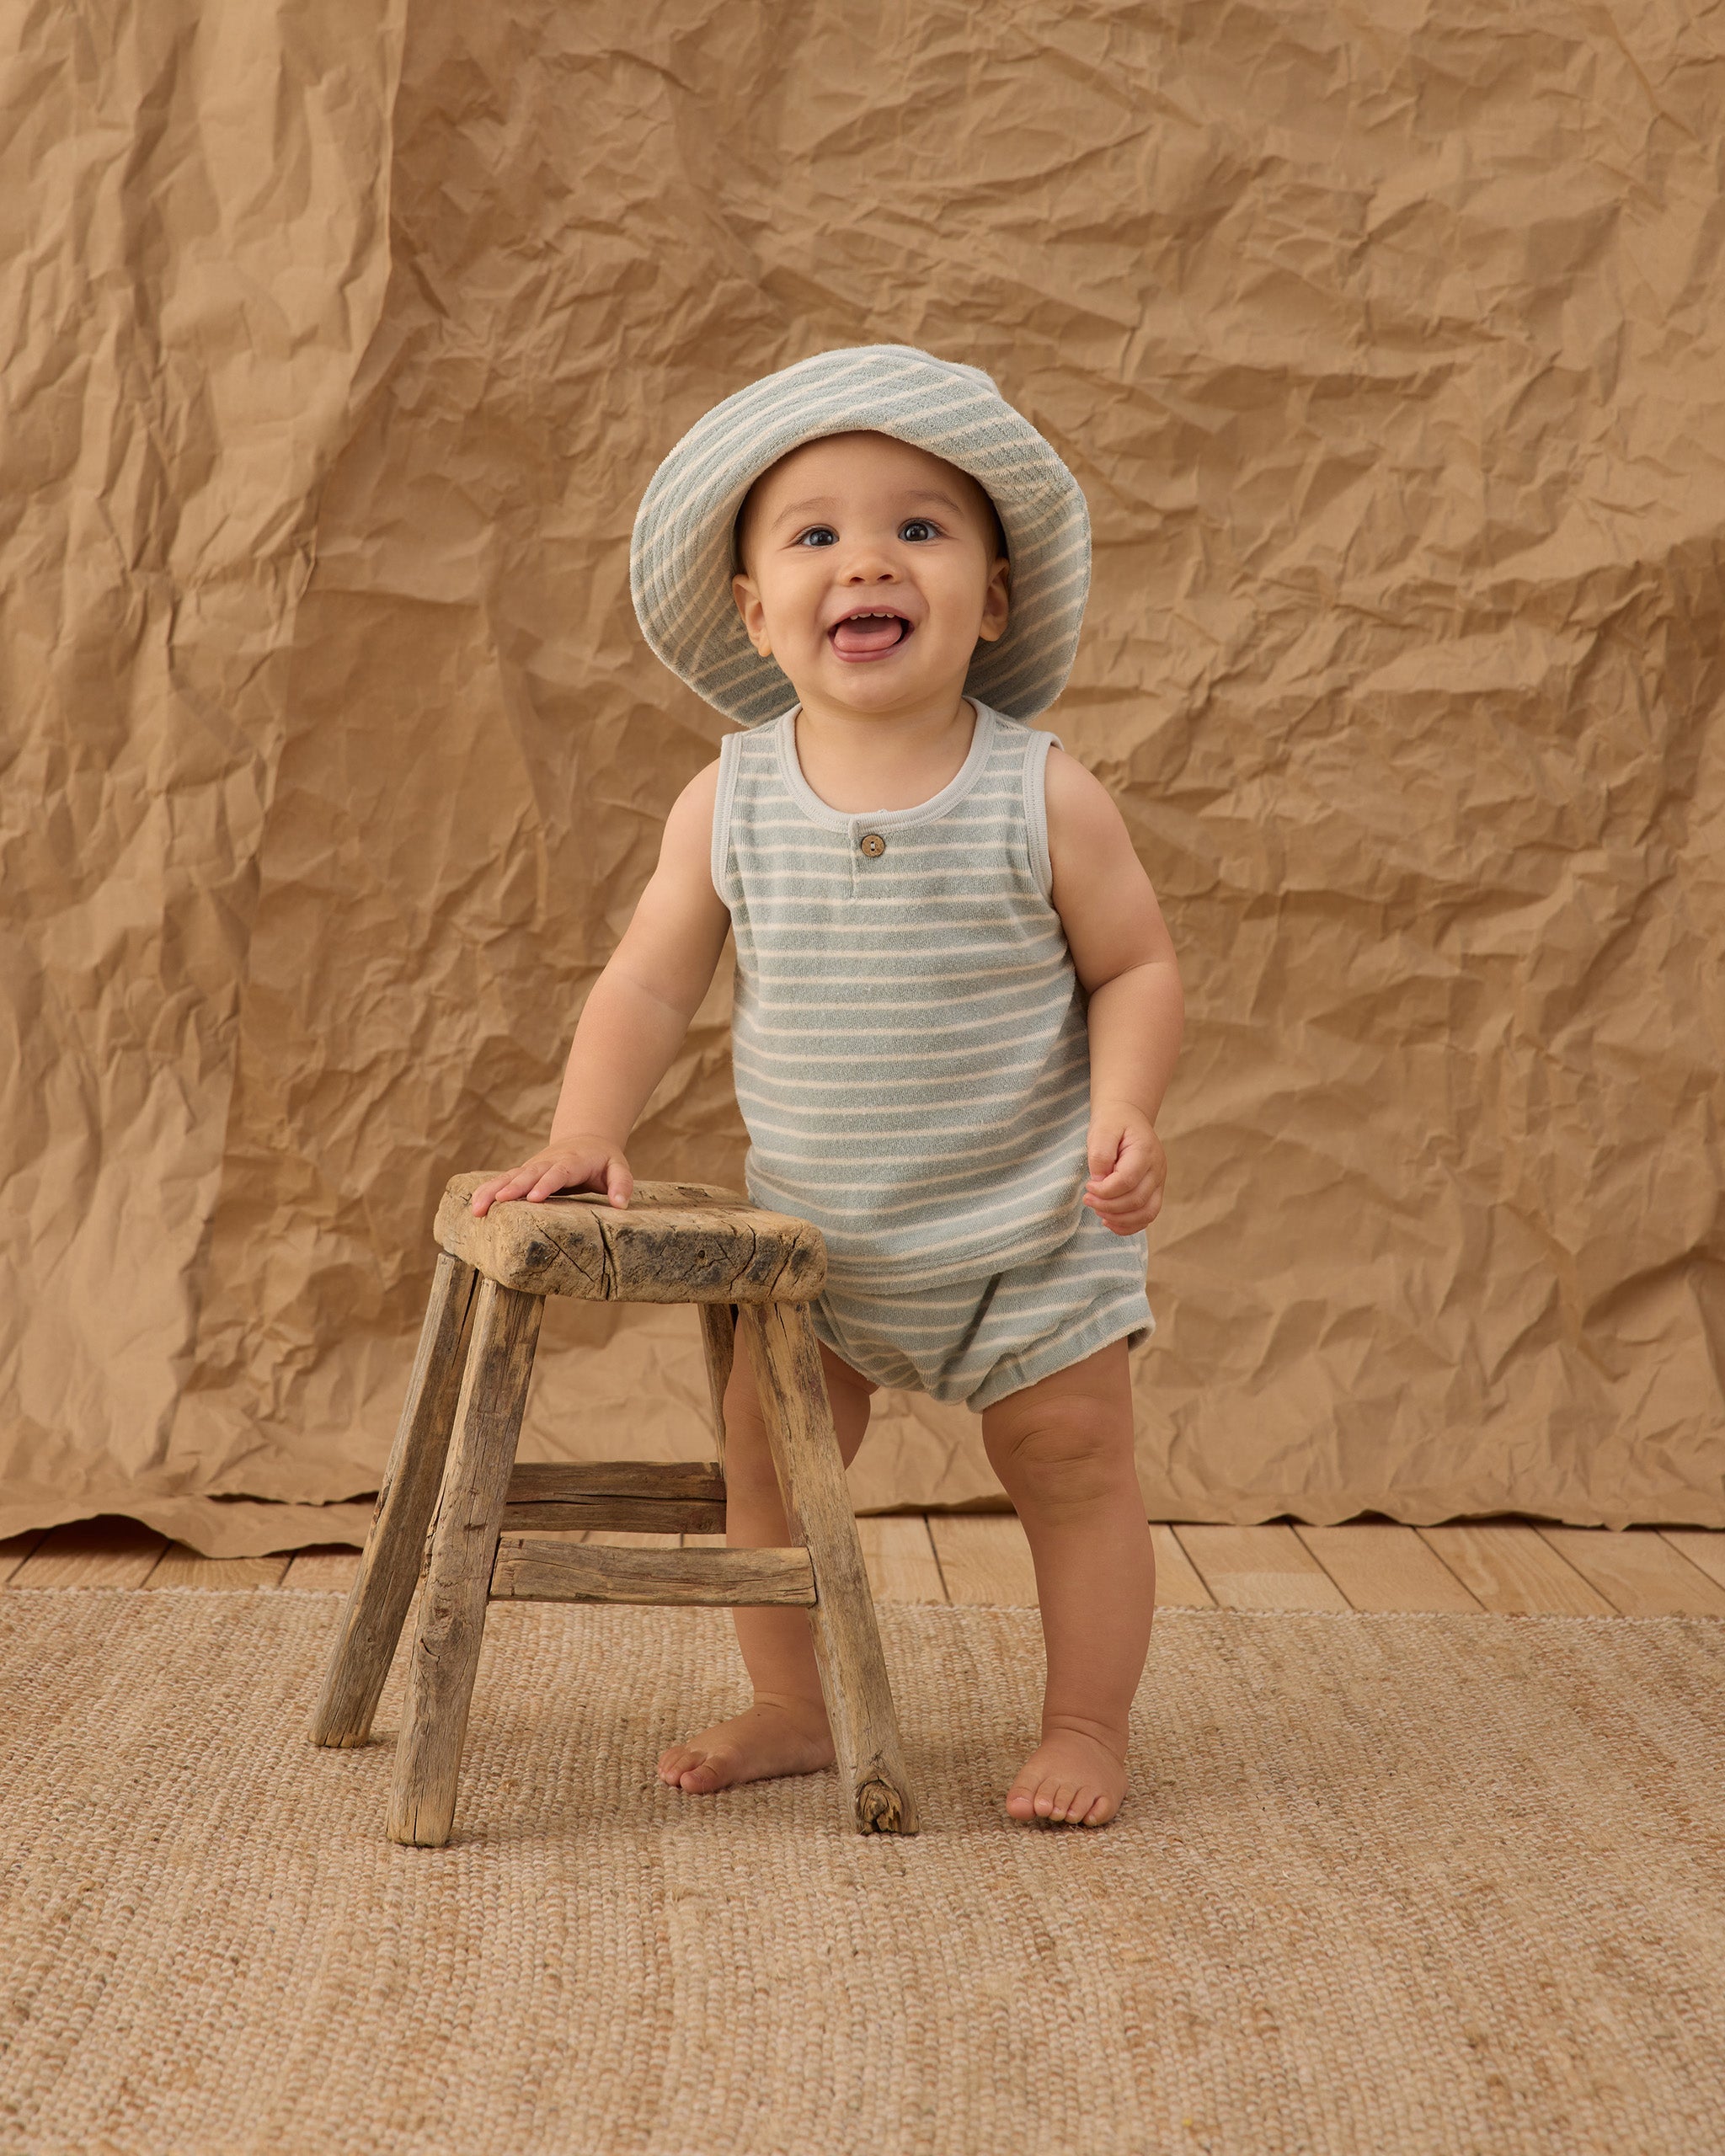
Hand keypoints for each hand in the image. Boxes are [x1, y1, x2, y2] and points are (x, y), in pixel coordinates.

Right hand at [469, 1135, 633, 1217]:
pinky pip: (503, 1181)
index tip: (533, 1197)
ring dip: (492, 1191)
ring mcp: (533, 1167)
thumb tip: (621, 1204)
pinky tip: (474, 1205)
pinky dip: (488, 1191)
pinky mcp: (523, 1173)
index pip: (558, 1173)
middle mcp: (548, 1163)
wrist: (585, 1140)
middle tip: (497, 1202)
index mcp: (572, 1162)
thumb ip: (622, 1183)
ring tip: (477, 1209)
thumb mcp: (619, 1167)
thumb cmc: (603, 1160)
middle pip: (528, 1174)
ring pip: (510, 1177)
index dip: (546, 1184)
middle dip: (512, 1188)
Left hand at [1082, 1106, 1165, 1235]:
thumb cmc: (1113, 1123)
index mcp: (1145, 1152)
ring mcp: (1159, 1182)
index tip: (1088, 1187)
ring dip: (1119, 1219)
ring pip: (1146, 1213)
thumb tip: (1099, 1183)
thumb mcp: (1101, 1131)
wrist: (1128, 1117)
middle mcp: (1157, 1169)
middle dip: (1108, 1206)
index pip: (1127, 1181)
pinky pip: (1147, 1216)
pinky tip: (1109, 1221)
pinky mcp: (1154, 1191)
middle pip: (1137, 1200)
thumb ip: (1100, 1156)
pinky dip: (1129, 1225)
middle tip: (1087, 1200)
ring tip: (1098, 1212)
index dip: (1105, 1191)